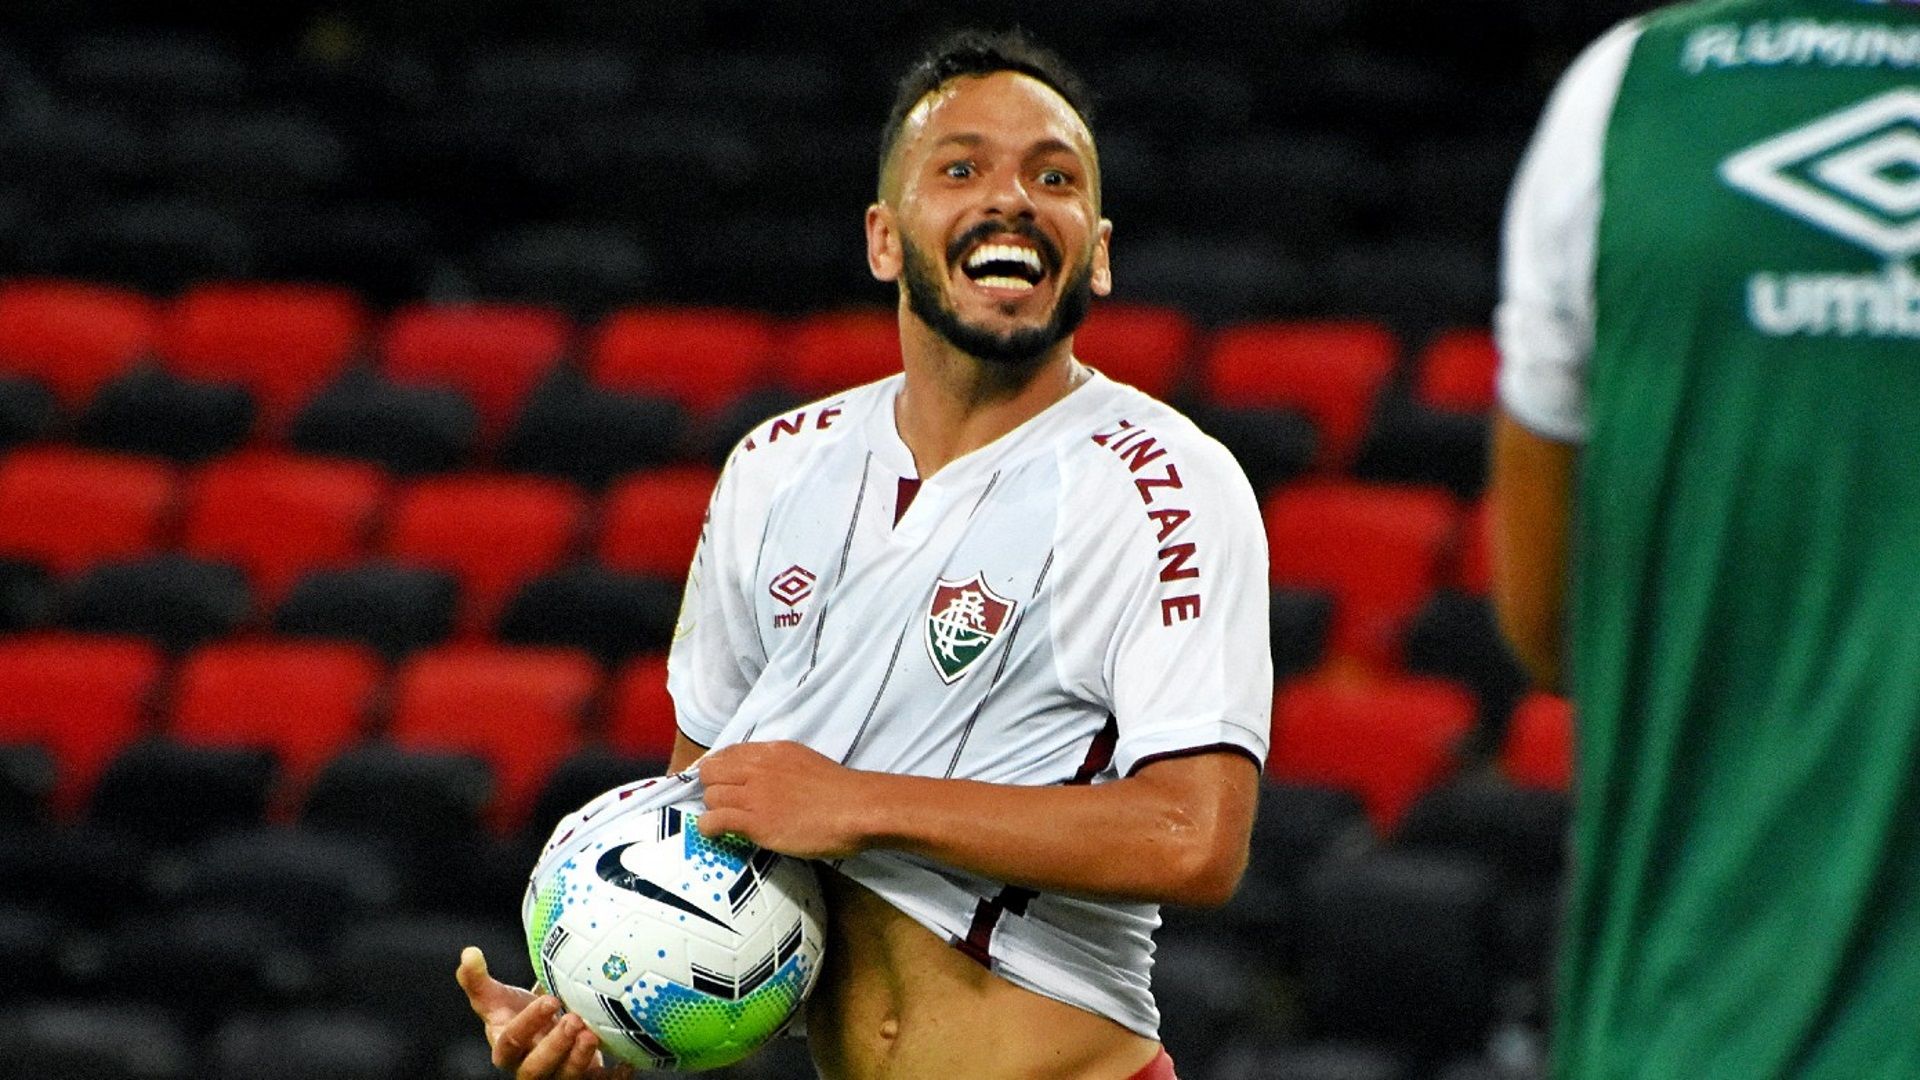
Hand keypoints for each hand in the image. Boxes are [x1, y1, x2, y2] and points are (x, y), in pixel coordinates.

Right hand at [456, 946, 635, 1079]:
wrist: (541, 1034)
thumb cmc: (516, 1014)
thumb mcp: (495, 999)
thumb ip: (476, 980)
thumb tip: (469, 953)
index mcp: (505, 1049)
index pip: (510, 1042)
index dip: (528, 1024)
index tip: (550, 999)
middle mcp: (528, 1069)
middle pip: (535, 1069)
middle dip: (554, 1047)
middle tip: (574, 1020)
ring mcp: (555, 1079)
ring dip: (579, 1061)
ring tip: (593, 1035)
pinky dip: (613, 1078)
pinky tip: (627, 1062)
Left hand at [697, 740, 874, 858]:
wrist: (855, 808)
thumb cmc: (839, 791)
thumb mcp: (804, 762)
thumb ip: (779, 766)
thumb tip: (763, 778)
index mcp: (772, 751)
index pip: (727, 752)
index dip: (718, 769)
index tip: (720, 782)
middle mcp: (758, 768)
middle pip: (711, 771)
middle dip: (712, 787)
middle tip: (722, 802)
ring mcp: (755, 794)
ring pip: (710, 795)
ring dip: (712, 808)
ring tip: (724, 819)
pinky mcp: (755, 821)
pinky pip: (714, 819)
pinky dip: (709, 827)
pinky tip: (716, 833)